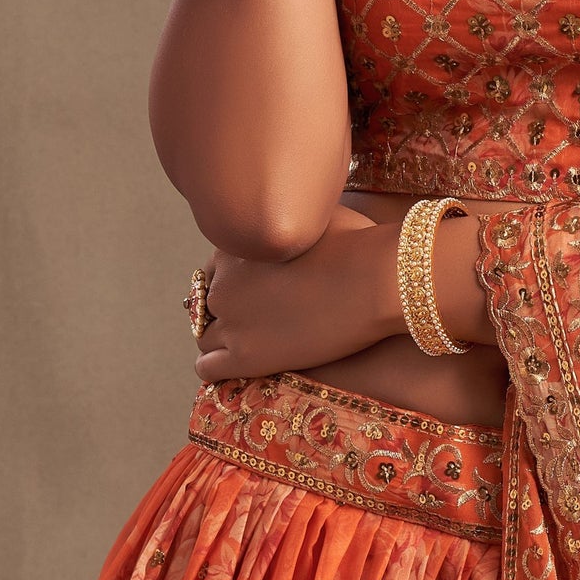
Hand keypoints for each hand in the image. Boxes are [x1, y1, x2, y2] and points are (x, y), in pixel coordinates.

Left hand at [193, 206, 387, 384]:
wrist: (375, 281)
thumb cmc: (359, 243)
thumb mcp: (318, 214)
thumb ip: (295, 218)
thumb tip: (303, 211)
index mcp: (235, 248)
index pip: (216, 271)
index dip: (237, 284)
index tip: (259, 293)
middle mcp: (223, 285)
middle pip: (208, 303)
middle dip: (231, 311)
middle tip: (262, 319)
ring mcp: (232, 323)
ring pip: (204, 337)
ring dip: (223, 341)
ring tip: (254, 345)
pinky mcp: (246, 358)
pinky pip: (207, 368)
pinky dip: (219, 367)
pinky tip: (244, 364)